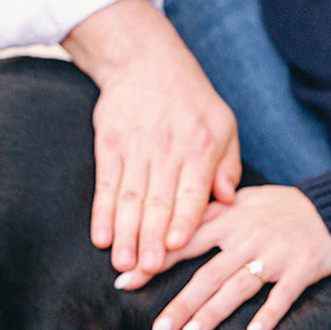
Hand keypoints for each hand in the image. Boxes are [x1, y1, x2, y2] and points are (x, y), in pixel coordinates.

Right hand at [63, 0, 240, 273]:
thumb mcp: (223, 124)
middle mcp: (166, 149)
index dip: (182, 219)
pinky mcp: (109, 145)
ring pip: (130, 198)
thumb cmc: (191, 100)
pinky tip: (101, 236)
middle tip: (147, 269)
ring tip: (124, 262)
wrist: (144, 60)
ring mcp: (134, 148)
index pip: (191, 191)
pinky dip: (102, 212)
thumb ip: (228, 166)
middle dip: (151, 237)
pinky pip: (105, 185)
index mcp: (199, 147)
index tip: (177, 246)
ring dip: (125, 233)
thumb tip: (229, 201)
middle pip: (158, 201)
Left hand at [115, 185, 330, 329]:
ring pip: (238, 287)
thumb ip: (208, 214)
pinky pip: (283, 295)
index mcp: (228, 218)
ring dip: (214, 313)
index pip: (183, 241)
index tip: (125, 281)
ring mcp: (274, 254)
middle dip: (181, 303)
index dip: (154, 261)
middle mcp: (247, 236)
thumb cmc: (281, 208)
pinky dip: (270, 313)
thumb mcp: (242, 201)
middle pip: (207, 274)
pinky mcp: (301, 269)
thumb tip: (166, 228)